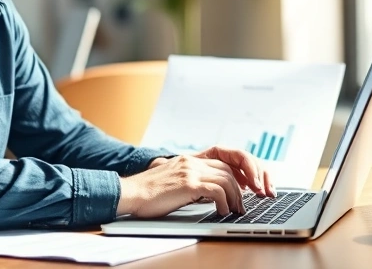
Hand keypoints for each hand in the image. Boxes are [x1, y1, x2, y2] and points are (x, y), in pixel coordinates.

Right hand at [118, 146, 274, 217]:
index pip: (221, 163)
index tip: (241, 190)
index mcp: (187, 159)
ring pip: (227, 180)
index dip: (235, 177)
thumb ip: (187, 181)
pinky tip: (222, 211)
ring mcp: (190, 171)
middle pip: (228, 170)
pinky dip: (225, 202)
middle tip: (241, 205)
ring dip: (235, 198)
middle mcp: (191, 161)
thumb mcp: (171, 181)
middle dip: (240, 188)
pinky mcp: (188, 184)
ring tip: (234, 211)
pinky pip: (217, 191)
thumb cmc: (147, 193)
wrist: (130, 193)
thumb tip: (205, 194)